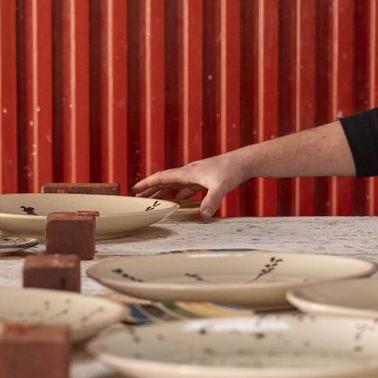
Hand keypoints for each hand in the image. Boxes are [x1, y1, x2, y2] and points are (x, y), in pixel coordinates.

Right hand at [133, 152, 250, 217]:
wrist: (243, 162)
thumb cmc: (231, 171)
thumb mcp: (220, 187)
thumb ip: (211, 201)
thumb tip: (203, 215)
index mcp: (187, 173)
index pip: (162, 177)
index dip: (147, 183)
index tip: (134, 189)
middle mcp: (189, 173)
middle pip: (165, 182)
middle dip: (151, 190)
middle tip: (138, 199)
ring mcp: (196, 176)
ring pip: (174, 185)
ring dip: (164, 193)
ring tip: (154, 202)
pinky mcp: (204, 180)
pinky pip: (186, 188)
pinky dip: (179, 195)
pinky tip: (178, 202)